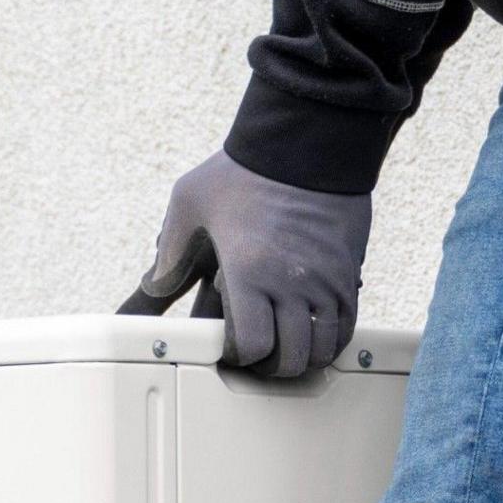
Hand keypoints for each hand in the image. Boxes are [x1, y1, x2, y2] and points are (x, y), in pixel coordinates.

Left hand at [130, 150, 370, 379]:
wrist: (308, 136)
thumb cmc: (243, 168)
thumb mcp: (189, 203)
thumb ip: (169, 252)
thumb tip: (154, 286)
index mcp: (247, 271)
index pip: (250, 346)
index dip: (240, 357)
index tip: (230, 349)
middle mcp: (291, 282)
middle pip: (290, 357)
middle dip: (272, 367)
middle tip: (259, 359)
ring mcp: (325, 278)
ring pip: (324, 347)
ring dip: (304, 357)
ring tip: (287, 350)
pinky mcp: (348, 269)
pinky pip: (348, 323)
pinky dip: (332, 339)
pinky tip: (316, 335)